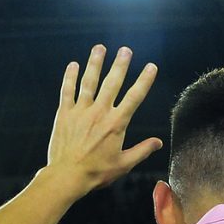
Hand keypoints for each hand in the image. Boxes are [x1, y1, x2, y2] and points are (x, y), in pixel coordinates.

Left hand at [45, 44, 162, 195]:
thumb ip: (142, 151)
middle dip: (120, 65)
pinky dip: (70, 77)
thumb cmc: (96, 172)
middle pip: (112, 83)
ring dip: (95, 63)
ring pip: (89, 82)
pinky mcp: (65, 114)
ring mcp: (81, 111)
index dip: (144, 80)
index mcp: (116, 124)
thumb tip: (159, 143)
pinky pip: (67, 91)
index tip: (151, 67)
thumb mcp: (123, 164)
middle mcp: (99, 112)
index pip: (134, 97)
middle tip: (126, 50)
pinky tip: (73, 65)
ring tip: (100, 48)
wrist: (67, 176)